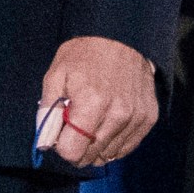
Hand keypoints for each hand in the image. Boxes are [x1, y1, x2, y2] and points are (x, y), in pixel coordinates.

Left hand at [37, 36, 157, 166]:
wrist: (120, 37)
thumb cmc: (84, 55)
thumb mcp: (56, 76)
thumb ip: (48, 112)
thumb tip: (45, 142)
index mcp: (91, 103)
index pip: (73, 151)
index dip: (61, 146)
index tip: (60, 133)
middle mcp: (118, 115)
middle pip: (91, 156)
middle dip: (77, 147)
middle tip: (74, 126)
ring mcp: (136, 118)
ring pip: (109, 155)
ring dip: (96, 146)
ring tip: (91, 122)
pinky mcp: (148, 118)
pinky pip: (128, 147)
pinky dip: (114, 143)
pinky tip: (106, 127)